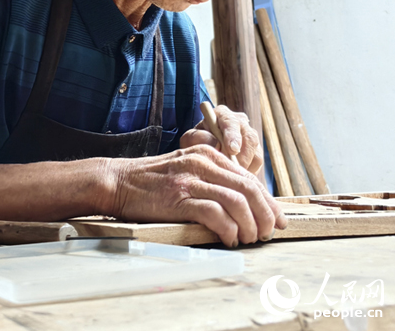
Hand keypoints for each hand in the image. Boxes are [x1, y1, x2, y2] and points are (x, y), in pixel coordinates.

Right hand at [107, 146, 285, 246]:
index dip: (269, 202)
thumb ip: (211, 178)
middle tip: (266, 234)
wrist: (117, 182)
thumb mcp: (185, 170)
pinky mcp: (179, 198)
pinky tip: (228, 239)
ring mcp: (190, 179)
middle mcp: (202, 163)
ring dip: (249, 225)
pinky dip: (228, 229)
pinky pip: (215, 214)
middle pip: (249, 189)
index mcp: (207, 154)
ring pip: (237, 202)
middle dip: (265, 215)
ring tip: (248, 239)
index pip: (249, 178)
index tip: (277, 220)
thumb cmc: (151, 182)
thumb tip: (243, 203)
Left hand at [180, 105, 263, 173]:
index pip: (231, 122)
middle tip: (230, 171)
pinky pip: (257, 162)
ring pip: (256, 152)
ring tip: (229, 175)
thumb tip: (216, 143)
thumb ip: (198, 138)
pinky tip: (234, 176)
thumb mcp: (189, 139)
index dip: (233, 136)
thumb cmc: (195, 143)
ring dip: (244, 166)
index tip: (232, 150)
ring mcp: (250, 135)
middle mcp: (240, 122)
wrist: (202, 152)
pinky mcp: (256, 150)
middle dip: (241, 157)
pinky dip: (248, 171)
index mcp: (222, 114)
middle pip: (250, 138)